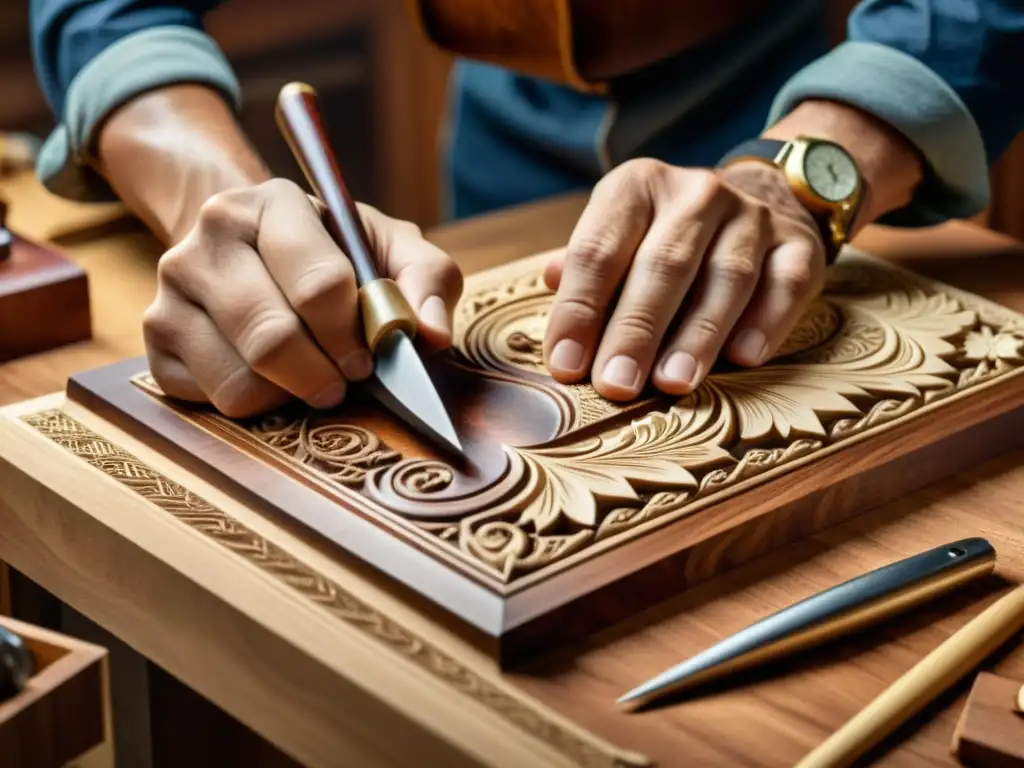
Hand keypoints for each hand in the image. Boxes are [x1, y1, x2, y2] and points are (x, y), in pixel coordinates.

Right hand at [143, 178, 462, 416]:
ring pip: (242, 379)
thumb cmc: (334, 254)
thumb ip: (426, 281)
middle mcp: (209, 237)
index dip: (354, 334)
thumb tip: (431, 335)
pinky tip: (271, 378)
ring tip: (311, 376)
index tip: (369, 355)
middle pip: (273, 337)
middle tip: (344, 380)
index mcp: (272, 203)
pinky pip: (215, 400)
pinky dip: (256, 404)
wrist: (255, 248)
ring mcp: (172, 289)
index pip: (319, 285)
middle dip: (323, 373)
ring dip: (291, 393)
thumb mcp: (390, 249)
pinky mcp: (157, 339)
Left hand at [542, 157, 826, 399]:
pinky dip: (765, 322)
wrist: (759, 196)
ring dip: (698, 335)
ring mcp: (753, 216)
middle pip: (663, 265)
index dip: (579, 310)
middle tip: (616, 384)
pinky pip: (786, 284)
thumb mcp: (619, 234)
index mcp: (637, 187)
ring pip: (726, 277)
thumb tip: (548, 282)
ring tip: (672, 384)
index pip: (599, 249)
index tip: (566, 365)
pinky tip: (744, 359)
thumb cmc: (664, 235)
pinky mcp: (799, 244)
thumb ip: (586, 266)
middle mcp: (696, 193)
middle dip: (635, 330)